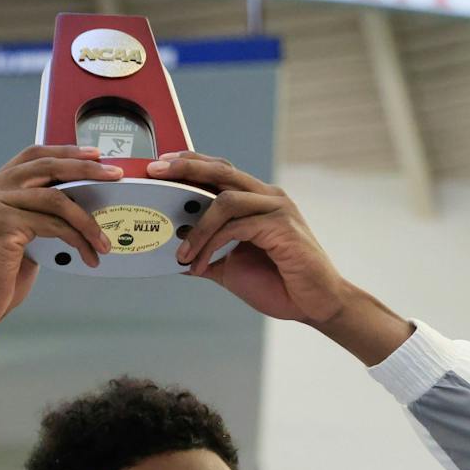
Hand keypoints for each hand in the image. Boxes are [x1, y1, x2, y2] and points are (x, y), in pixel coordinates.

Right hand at [0, 145, 122, 330]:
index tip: (94, 155)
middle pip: (46, 167)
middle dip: (85, 169)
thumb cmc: (1, 275)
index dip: (65, 152)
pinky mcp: (2, 224)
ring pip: (55, 199)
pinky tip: (88, 254)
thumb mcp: (23, 234)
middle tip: (115, 176)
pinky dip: (77, 239)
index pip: (33, 156)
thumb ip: (40, 213)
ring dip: (87, 221)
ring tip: (104, 241)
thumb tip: (80, 203)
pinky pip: (53, 224)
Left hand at [150, 151, 348, 323]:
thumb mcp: (230, 269)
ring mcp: (277, 208)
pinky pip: (236, 226)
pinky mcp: (282, 226)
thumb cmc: (279, 285)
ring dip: (196, 227)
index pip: (220, 171)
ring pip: (226, 200)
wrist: (313, 305)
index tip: (160, 166)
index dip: (190, 164)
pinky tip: (198, 265)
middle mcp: (267, 197)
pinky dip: (211, 244)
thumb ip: (206, 257)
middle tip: (155, 173)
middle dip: (186, 168)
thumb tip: (174, 257)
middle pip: (222, 170)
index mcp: (257, 201)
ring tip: (180, 254)